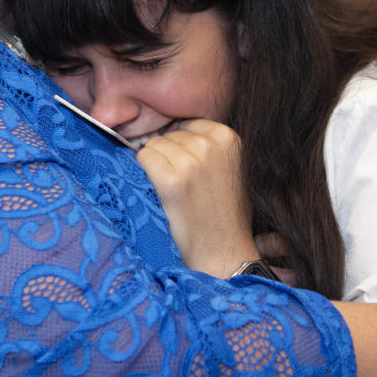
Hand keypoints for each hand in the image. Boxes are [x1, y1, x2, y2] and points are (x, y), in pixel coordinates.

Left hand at [136, 120, 256, 278]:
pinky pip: (143, 158)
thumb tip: (174, 130)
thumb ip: (211, 147)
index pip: (188, 125)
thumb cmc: (227, 215)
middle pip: (170, 134)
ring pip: (154, 145)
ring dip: (156, 165)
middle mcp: (210, 144)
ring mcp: (191, 161)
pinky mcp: (171, 179)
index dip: (182, 146)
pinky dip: (145, 173)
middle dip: (170, 156)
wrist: (224, 252)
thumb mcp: (232, 170)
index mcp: (228, 137)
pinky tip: (159, 192)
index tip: (186, 169)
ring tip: (173, 192)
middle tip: (181, 185)